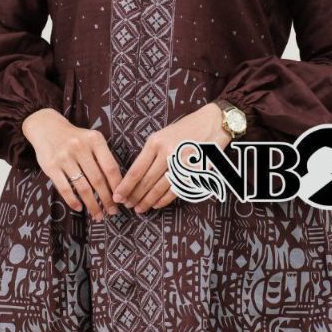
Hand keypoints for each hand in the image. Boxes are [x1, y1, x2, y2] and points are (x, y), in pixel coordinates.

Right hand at [22, 108, 121, 220]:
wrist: (47, 127)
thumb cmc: (75, 138)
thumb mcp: (92, 140)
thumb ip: (103, 158)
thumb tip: (118, 186)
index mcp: (95, 140)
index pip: (110, 167)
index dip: (118, 186)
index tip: (122, 199)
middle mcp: (80, 147)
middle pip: (98, 180)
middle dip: (107, 199)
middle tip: (113, 212)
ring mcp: (64, 157)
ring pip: (82, 187)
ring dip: (92, 204)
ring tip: (98, 215)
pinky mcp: (51, 166)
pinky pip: (65, 188)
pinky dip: (73, 201)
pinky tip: (79, 207)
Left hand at [113, 102, 230, 213]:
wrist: (212, 123)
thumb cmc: (185, 128)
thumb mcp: (163, 134)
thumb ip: (150, 152)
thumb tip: (136, 175)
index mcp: (155, 142)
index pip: (136, 170)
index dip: (125, 186)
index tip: (118, 196)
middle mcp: (167, 153)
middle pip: (146, 181)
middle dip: (134, 196)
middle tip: (127, 205)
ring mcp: (181, 164)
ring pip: (160, 188)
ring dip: (148, 201)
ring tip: (139, 209)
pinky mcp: (194, 172)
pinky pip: (175, 190)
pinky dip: (164, 200)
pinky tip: (156, 204)